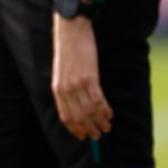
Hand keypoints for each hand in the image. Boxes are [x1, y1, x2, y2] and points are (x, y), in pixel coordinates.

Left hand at [52, 14, 112, 141]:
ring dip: (100, 122)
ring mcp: (77, 84)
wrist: (70, 31)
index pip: (65, 116)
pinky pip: (99, 100)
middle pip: (79, 117)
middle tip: (99, 136)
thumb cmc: (68, 51)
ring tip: (107, 127)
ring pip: (90, 111)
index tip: (83, 136)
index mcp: (57, 89)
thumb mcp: (61, 73)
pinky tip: (110, 115)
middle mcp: (66, 89)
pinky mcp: (90, 77)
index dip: (75, 129)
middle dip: (90, 129)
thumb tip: (77, 105)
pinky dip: (105, 110)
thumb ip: (66, 88)